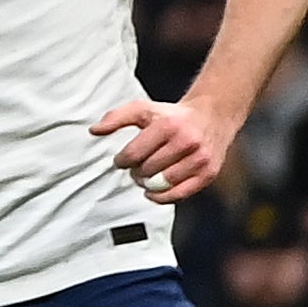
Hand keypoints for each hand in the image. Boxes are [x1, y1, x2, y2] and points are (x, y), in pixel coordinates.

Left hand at [91, 92, 235, 201]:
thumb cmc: (174, 116)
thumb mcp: (144, 109)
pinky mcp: (208, 173)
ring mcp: (199, 159)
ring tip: (145, 176)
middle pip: (148, 170)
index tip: (121, 161)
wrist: (212, 116)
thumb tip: (95, 130)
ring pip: (162, 183)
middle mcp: (186, 142)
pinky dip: (162, 197)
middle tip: (135, 168)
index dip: (122, 161)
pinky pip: (180, 194)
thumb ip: (116, 118)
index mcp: (168, 125)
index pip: (134, 153)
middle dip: (136, 172)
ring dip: (148, 184)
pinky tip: (154, 191)